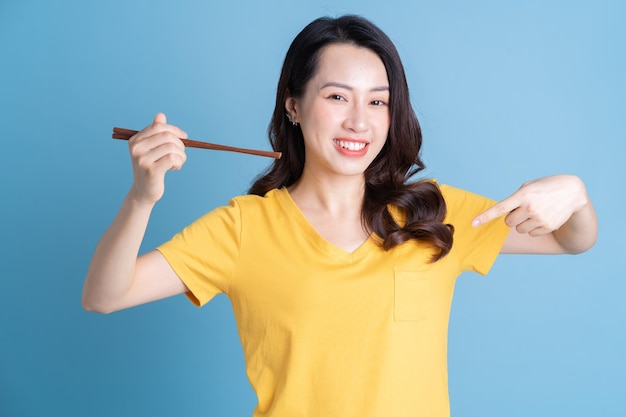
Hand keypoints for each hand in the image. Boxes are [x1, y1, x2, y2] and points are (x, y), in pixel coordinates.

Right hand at [127, 113, 187, 204]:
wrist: (144, 191)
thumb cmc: (151, 168)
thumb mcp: (152, 149)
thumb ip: (156, 133)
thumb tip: (160, 115)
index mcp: (135, 140)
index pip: (158, 127)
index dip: (174, 130)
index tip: (184, 137)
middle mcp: (136, 148)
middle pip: (166, 136)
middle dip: (179, 144)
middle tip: (180, 154)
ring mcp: (142, 159)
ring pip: (172, 147)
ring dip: (181, 155)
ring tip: (177, 163)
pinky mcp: (151, 170)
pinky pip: (172, 158)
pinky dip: (179, 162)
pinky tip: (175, 168)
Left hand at [472, 175, 588, 235]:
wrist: (572, 192)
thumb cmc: (544, 188)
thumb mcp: (528, 187)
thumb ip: (514, 199)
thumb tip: (503, 215)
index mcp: (523, 195)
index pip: (500, 208)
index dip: (485, 217)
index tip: (473, 224)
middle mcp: (530, 207)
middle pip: (509, 222)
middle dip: (513, 217)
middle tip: (524, 209)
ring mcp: (540, 218)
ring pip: (519, 229)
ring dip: (524, 223)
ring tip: (536, 211)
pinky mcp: (548, 226)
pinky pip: (531, 233)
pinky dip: (534, 227)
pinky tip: (544, 217)